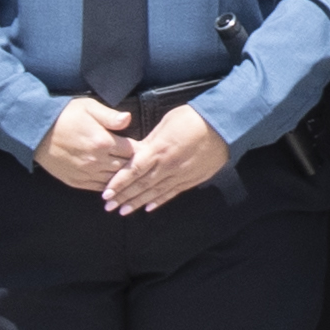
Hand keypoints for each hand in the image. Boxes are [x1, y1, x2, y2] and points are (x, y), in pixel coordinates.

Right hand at [38, 100, 137, 192]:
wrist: (37, 131)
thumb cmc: (65, 116)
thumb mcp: (89, 107)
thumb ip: (111, 116)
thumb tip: (129, 119)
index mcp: (103, 142)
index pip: (132, 151)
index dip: (139, 149)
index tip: (144, 148)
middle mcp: (97, 161)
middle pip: (126, 168)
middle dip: (134, 165)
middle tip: (141, 163)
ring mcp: (86, 173)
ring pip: (114, 181)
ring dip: (122, 178)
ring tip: (130, 175)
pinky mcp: (77, 182)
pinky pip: (99, 188)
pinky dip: (108, 186)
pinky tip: (113, 182)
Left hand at [104, 108, 232, 214]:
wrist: (223, 125)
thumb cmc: (193, 118)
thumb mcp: (166, 123)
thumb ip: (150, 141)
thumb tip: (137, 152)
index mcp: (159, 150)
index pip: (133, 171)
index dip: (119, 183)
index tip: (106, 193)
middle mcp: (167, 166)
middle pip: (141, 185)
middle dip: (124, 197)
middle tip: (109, 207)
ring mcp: (180, 175)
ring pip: (155, 192)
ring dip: (138, 202)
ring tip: (124, 211)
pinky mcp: (191, 179)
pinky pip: (172, 193)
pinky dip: (159, 201)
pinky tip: (149, 207)